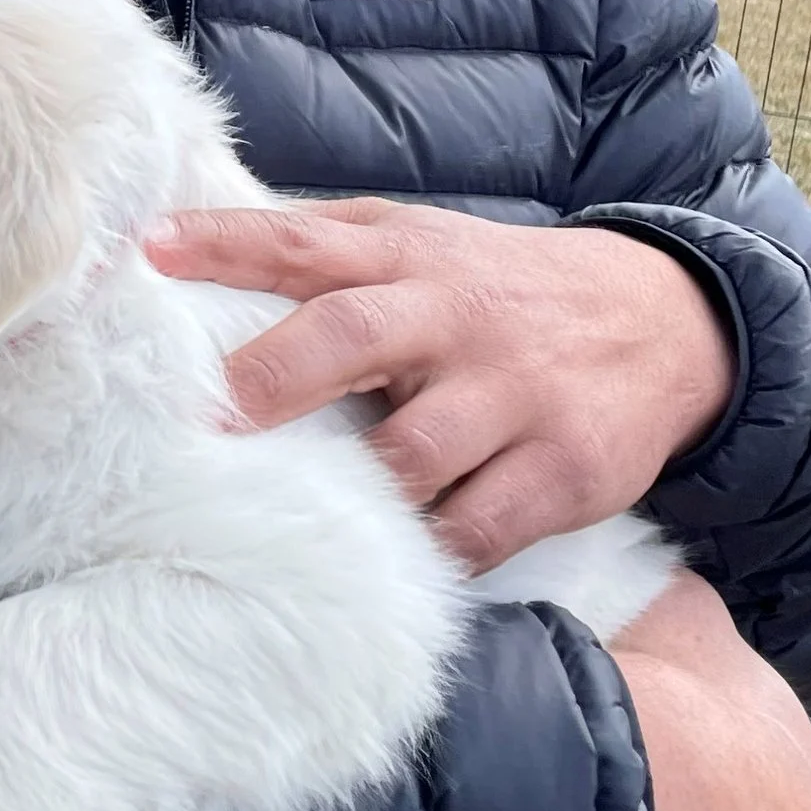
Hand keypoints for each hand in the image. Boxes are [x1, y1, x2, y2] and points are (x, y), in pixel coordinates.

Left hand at [145, 198, 733, 570]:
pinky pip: (478, 528)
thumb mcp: (420, 244)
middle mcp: (454, 318)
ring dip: (346, 493)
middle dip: (272, 378)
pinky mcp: (563, 469)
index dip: (224, 242)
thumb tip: (184, 246)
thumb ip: (323, 248)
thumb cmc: (496, 290)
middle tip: (208, 421)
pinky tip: (384, 570)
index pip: (301, 239)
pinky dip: (427, 552)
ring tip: (278, 523)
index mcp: (405, 256)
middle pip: (349, 338)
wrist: (661, 320)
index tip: (149, 251)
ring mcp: (512, 395)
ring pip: (410, 454)